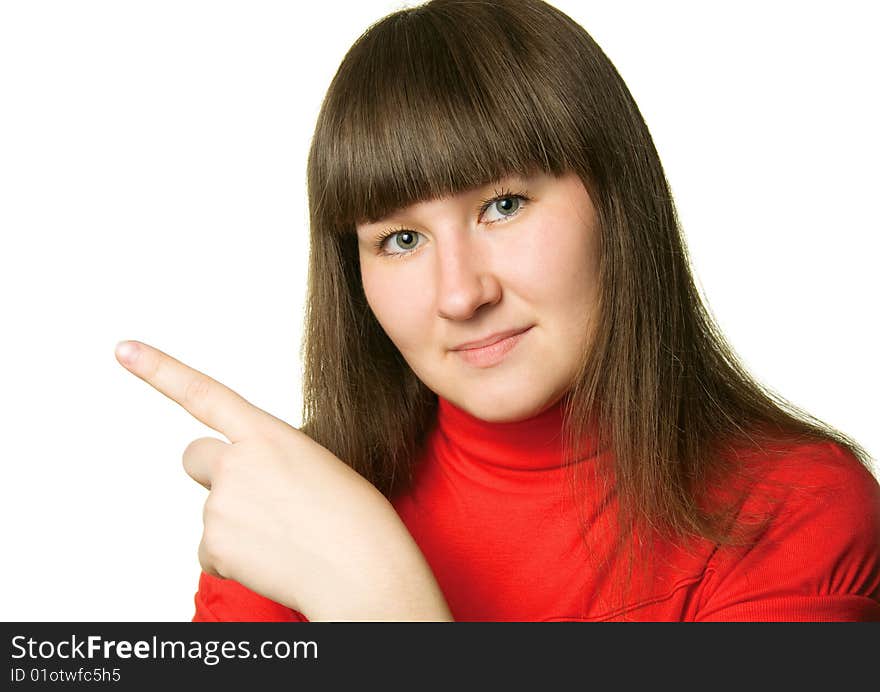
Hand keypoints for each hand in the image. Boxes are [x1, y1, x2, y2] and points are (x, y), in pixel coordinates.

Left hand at [114, 340, 451, 620]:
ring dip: (236, 524)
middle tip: (256, 499)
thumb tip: (248, 483)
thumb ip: (273, 459)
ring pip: (211, 511)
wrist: (363, 571)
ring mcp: (221, 504)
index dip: (160, 370)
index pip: (205, 394)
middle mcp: (237, 462)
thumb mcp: (319, 465)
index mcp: (269, 434)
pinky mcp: (214, 546)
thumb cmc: (355, 519)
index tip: (124, 350)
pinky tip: (272, 560)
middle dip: (214, 473)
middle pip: (194, 456)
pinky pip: (211, 551)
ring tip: (284, 537)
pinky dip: (235, 558)